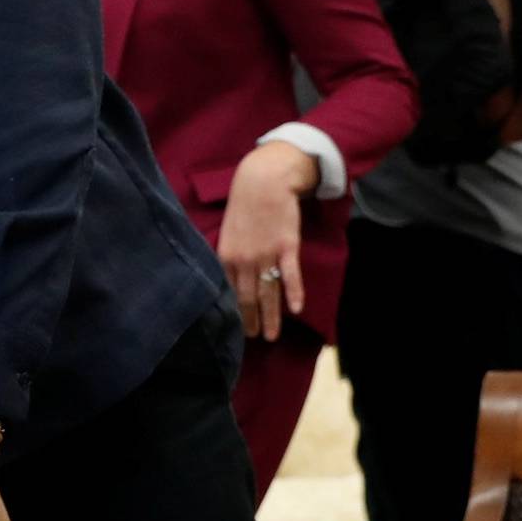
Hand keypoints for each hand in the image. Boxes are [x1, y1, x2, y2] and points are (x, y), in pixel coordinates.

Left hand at [217, 139, 315, 341]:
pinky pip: (290, 275)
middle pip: (247, 299)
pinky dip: (293, 293)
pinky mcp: (286, 247)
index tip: (237, 327)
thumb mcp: (228, 231)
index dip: (234, 312)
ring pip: (268, 293)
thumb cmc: (245, 204)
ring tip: (272, 336)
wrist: (264, 180)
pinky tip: (296, 310)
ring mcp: (265, 255)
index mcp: (225, 257)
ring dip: (270, 317)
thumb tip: (228, 275)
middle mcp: (243, 260)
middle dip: (250, 321)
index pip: (229, 292)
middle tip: (254, 339)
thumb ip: (229, 255)